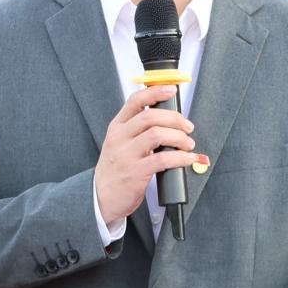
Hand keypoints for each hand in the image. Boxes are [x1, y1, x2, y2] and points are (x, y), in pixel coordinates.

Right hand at [95, 84, 203, 226]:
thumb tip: (168, 120)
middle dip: (175, 119)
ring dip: (179, 137)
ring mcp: (126, 154)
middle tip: (188, 127)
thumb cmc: (115, 169)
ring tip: (188, 144)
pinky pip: (163, 159)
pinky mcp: (135, 172)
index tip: (172, 90)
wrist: (100, 197)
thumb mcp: (120, 143)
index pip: (135, 100)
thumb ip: (138, 130)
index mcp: (117, 127)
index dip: (156, 92)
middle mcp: (120, 137)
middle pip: (151, 116)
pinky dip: (181, 157)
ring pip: (158, 135)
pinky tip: (188, 159)